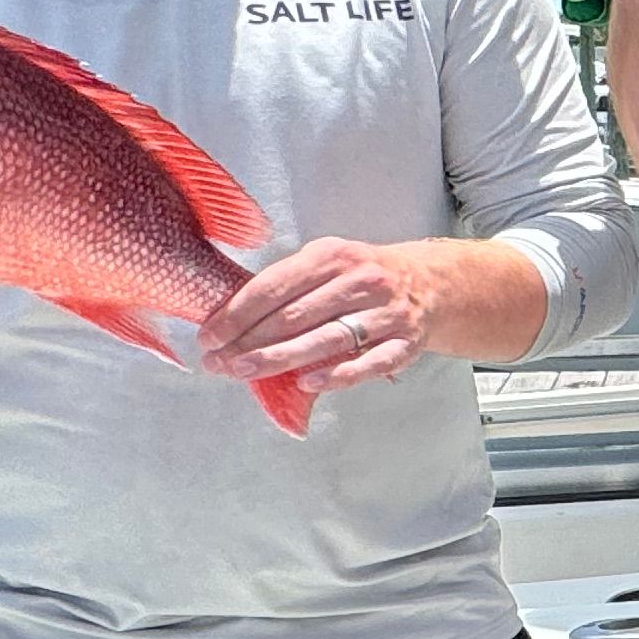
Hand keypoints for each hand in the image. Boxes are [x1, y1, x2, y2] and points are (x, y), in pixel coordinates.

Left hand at [199, 237, 433, 398]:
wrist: (429, 282)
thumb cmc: (361, 276)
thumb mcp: (326, 262)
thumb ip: (288, 284)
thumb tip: (231, 319)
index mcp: (334, 255)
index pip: (275, 286)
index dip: (237, 314)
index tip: (209, 336)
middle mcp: (362, 281)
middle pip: (296, 315)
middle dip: (250, 341)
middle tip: (218, 363)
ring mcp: (387, 312)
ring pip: (328, 339)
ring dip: (281, 358)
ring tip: (245, 372)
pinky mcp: (407, 342)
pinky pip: (370, 363)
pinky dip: (338, 374)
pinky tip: (307, 383)